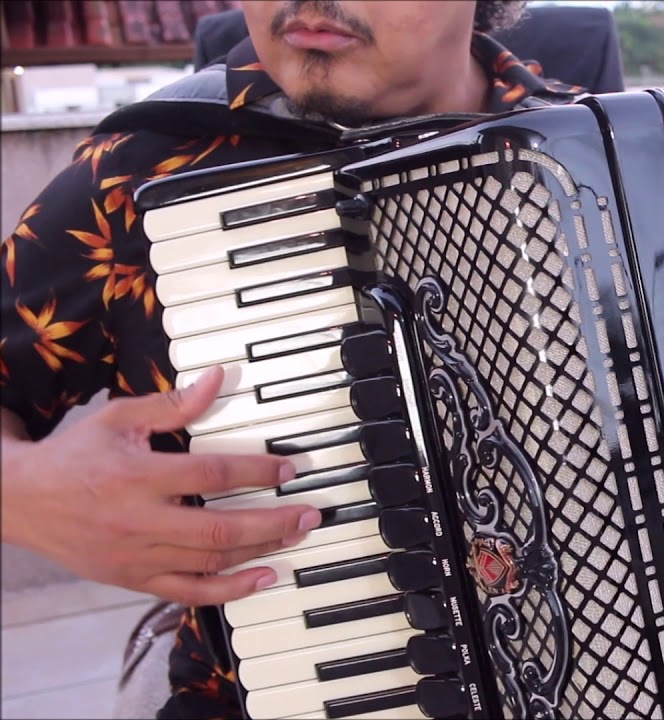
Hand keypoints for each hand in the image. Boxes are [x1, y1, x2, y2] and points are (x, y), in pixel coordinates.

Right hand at [0, 367, 319, 605]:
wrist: (20, 500)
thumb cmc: (74, 456)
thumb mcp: (119, 418)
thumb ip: (174, 406)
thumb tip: (218, 379)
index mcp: (137, 476)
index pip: (212, 474)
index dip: (257, 472)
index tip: (289, 469)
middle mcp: (138, 521)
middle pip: (220, 527)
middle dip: (274, 522)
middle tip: (311, 513)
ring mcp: (136, 556)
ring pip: (210, 561)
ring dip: (260, 550)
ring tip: (295, 535)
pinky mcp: (133, 578)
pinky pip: (189, 592)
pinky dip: (230, 590)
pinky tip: (262, 577)